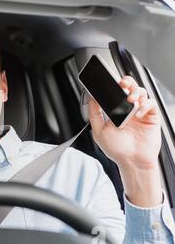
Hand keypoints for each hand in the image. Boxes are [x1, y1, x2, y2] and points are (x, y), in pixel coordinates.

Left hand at [88, 75, 162, 206]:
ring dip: (135, 92)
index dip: (115, 85)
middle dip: (127, 82)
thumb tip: (91, 98)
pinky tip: (138, 113)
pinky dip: (145, 105)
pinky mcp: (151, 117)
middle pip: (130, 88)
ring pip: (141, 93)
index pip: (116, 93)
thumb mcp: (99, 130)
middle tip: (122, 84)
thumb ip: (94, 114)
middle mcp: (128, 110)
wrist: (132, 161)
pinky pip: (151, 104)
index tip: (110, 82)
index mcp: (116, 111)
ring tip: (130, 100)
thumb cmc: (117, 149)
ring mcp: (141, 113)